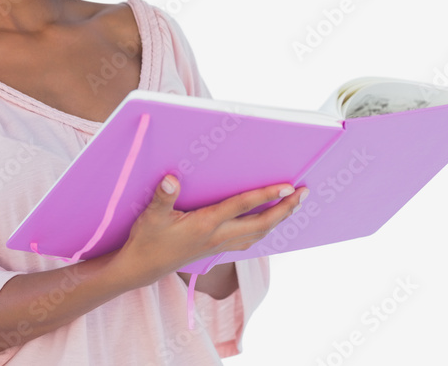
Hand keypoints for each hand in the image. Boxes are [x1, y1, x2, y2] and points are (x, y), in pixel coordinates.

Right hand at [114, 175, 307, 286]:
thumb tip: (171, 179)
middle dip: (285, 209)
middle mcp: (218, 237)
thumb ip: (163, 197)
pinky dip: (264, 230)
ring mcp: (219, 246)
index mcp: (206, 225)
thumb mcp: (151, 216)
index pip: (242, 206)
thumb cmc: (147, 239)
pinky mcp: (217, 250)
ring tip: (294, 205)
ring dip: (279, 220)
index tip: (287, 186)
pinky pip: (249, 240)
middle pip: (261, 224)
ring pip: (258, 234)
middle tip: (304, 193)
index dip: (266, 195)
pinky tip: (270, 223)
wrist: (143, 267)